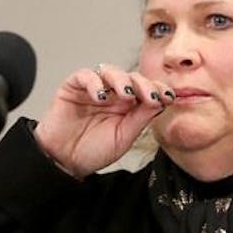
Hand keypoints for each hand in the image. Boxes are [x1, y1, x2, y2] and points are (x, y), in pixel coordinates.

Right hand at [33, 63, 171, 177]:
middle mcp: (112, 94)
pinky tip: (101, 97)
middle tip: (151, 96)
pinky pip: (85, 75)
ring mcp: (93, 89)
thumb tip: (161, 101)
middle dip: (145, 85)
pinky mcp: (72, 87)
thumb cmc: (91, 151)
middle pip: (132, 77)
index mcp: (127, 106)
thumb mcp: (124, 137)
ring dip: (122, 80)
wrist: (63, 162)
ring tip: (127, 95)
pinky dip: (95, 83)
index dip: (158, 90)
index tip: (169, 97)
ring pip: (110, 71)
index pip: (146, 89)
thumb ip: (140, 119)